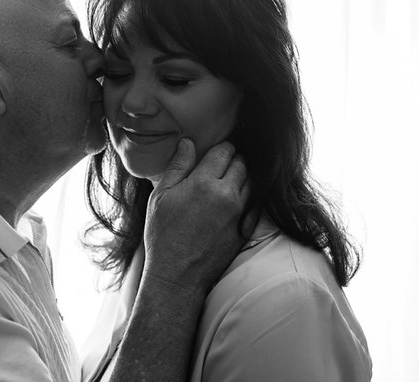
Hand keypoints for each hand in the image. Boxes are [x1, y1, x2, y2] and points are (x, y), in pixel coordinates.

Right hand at [140, 138, 249, 292]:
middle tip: (223, 165)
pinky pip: (257, 204)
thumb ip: (178, 166)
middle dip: (234, 160)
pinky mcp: (246, 229)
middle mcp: (226, 194)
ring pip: (252, 182)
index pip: (224, 150)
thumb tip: (188, 142)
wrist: (177, 276)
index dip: (221, 148)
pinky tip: (239, 199)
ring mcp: (239, 213)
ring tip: (230, 180)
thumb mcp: (161, 197)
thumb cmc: (163, 235)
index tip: (216, 152)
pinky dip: (251, 197)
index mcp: (203, 183)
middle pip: (242, 163)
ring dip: (244, 177)